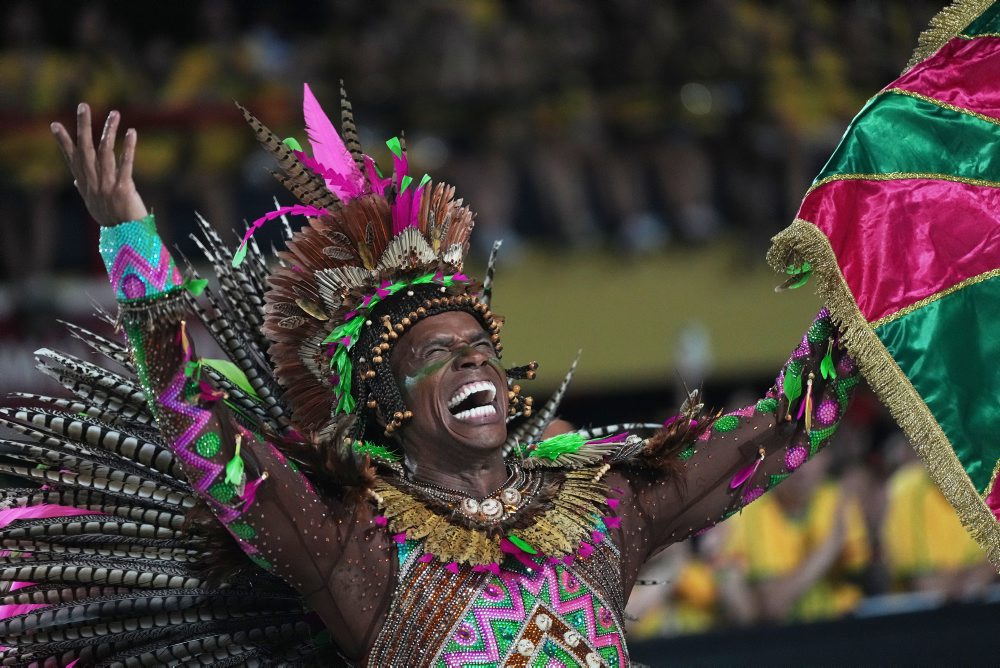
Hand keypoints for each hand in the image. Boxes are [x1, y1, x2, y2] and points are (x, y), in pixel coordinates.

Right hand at [51, 103, 147, 226]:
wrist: (128, 239)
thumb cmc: (112, 220)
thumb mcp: (94, 205)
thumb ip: (85, 190)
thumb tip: (76, 180)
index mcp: (86, 186)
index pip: (72, 159)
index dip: (63, 142)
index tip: (54, 124)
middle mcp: (94, 184)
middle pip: (86, 150)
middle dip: (83, 127)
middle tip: (83, 106)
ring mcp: (108, 186)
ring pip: (105, 153)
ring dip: (109, 131)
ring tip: (114, 113)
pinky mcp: (124, 189)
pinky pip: (126, 164)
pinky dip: (128, 147)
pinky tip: (132, 133)